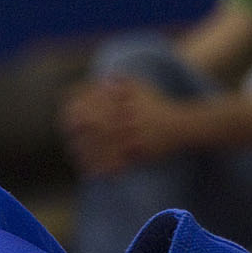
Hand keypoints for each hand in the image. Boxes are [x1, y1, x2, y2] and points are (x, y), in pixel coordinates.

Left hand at [61, 77, 191, 174]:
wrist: (184, 125)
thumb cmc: (158, 106)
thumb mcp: (143, 88)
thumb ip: (122, 82)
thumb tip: (101, 78)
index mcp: (126, 102)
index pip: (96, 106)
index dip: (80, 114)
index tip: (68, 122)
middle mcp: (129, 118)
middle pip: (98, 127)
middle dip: (81, 136)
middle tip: (70, 143)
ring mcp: (135, 136)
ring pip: (106, 147)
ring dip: (89, 155)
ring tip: (77, 159)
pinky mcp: (141, 152)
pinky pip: (118, 163)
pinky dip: (103, 169)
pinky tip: (92, 174)